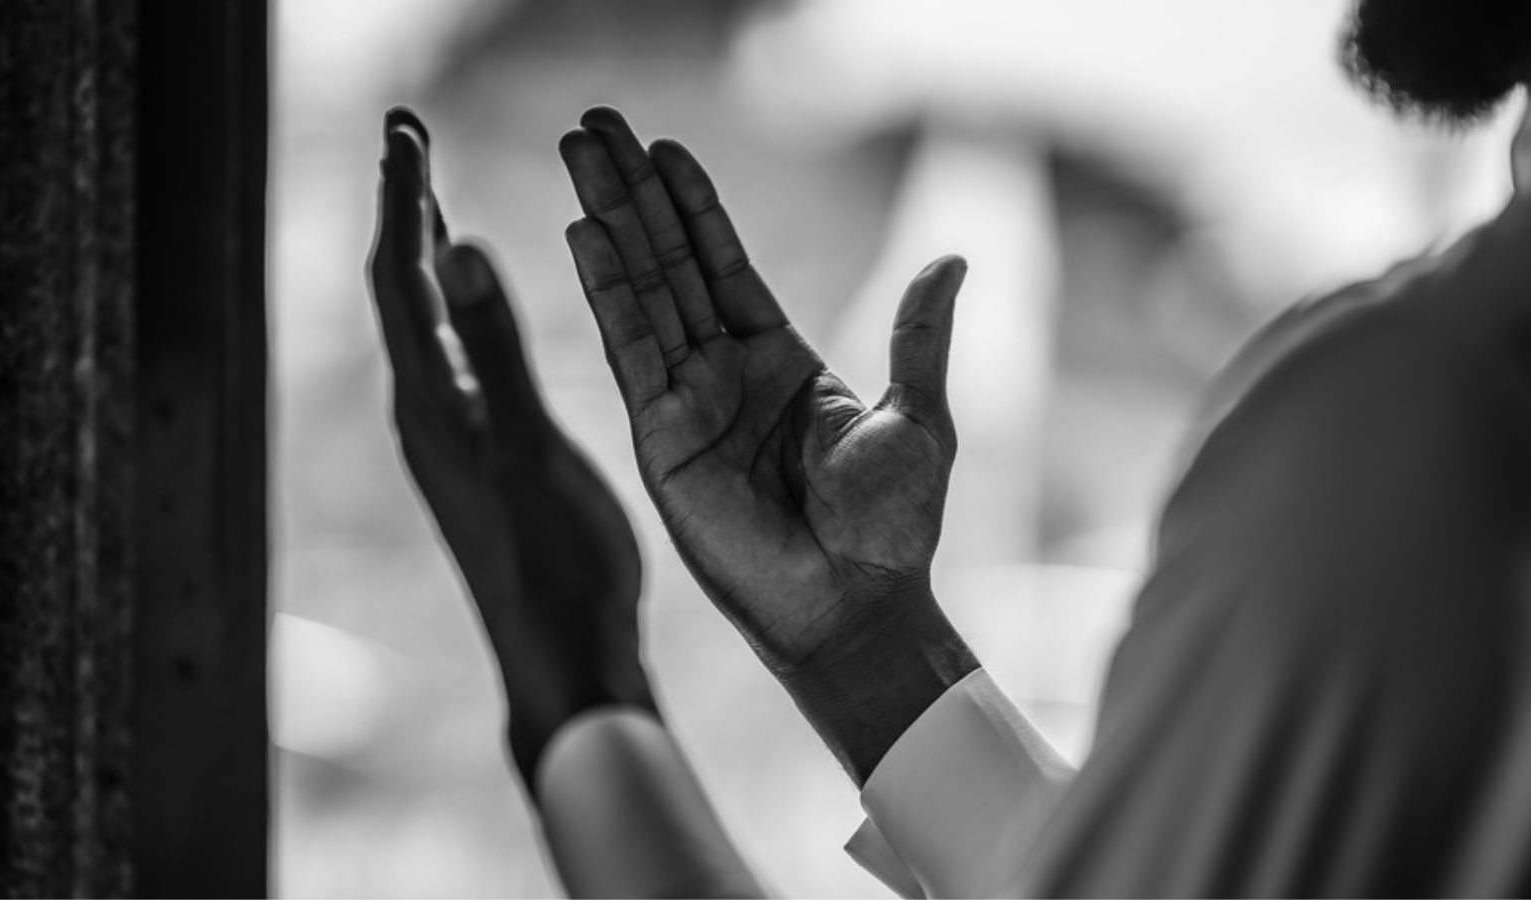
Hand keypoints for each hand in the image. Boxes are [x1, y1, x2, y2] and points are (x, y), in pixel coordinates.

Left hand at [368, 109, 653, 788]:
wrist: (563, 655)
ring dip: (420, 256)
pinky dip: (450, 307)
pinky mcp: (473, 455)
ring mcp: (446, 437)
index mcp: (434, 405)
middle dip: (403, 212)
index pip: (401, 279)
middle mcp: (425, 415)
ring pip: (419, 325)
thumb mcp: (527, 449)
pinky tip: (465, 307)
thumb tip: (450, 249)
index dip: (403, 200)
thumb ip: (494, 348)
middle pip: (397, 292)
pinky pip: (447, 356)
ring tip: (427, 202)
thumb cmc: (556, 563)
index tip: (405, 131)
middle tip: (406, 141)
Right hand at [559, 108, 977, 780]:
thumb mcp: (918, 416)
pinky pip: (631, 352)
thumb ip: (917, 335)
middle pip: (669, 262)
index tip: (661, 145)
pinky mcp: (662, 440)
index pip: (723, 262)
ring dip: (609, 221)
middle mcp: (724, 372)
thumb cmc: (894, 528)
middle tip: (593, 125)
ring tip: (576, 153)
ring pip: (642, 292)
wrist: (861, 606)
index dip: (692, 205)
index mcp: (779, 360)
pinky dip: (608, 292)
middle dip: (633, 192)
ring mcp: (687, 403)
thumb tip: (954, 256)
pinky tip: (584, 235)